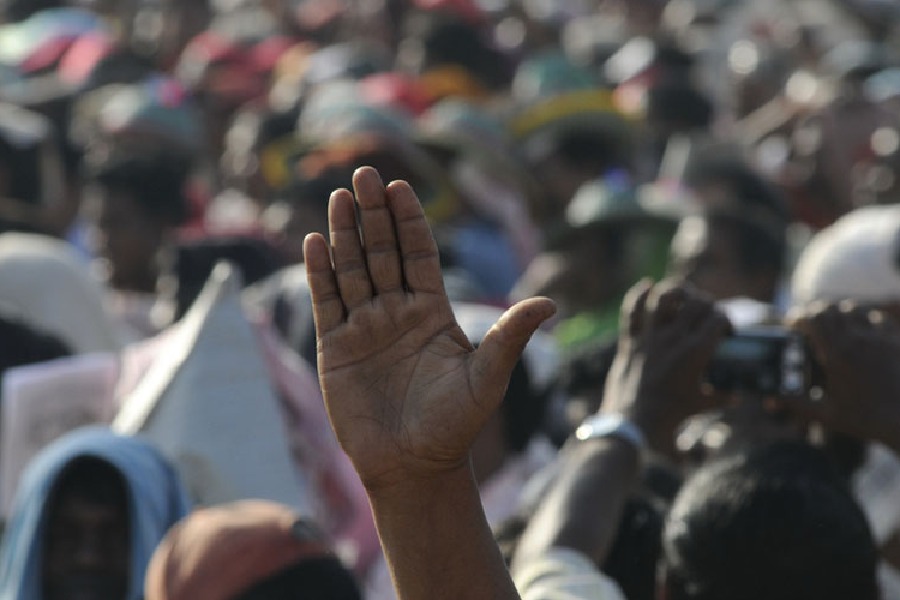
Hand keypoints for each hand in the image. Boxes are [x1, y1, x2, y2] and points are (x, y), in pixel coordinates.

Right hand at [304, 167, 555, 492]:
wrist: (414, 467)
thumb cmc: (455, 426)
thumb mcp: (488, 377)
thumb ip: (511, 336)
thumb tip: (551, 303)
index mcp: (432, 312)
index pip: (419, 254)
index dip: (410, 220)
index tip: (400, 187)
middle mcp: (397, 312)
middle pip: (382, 252)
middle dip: (374, 214)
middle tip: (364, 174)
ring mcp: (365, 327)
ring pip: (353, 269)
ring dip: (345, 233)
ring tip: (339, 196)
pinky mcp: (336, 348)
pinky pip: (327, 301)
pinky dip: (320, 272)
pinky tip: (316, 242)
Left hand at [602, 280, 730, 454]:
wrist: (634, 422)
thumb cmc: (671, 415)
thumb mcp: (702, 405)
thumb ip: (722, 397)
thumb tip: (736, 396)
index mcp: (696, 352)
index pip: (718, 318)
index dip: (725, 318)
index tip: (725, 327)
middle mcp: (674, 339)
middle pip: (696, 303)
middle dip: (706, 302)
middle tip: (706, 312)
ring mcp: (650, 338)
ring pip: (663, 298)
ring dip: (676, 291)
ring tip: (682, 295)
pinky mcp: (630, 341)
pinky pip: (631, 311)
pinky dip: (638, 294)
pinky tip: (647, 285)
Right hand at [788, 303, 899, 450]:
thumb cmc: (866, 420)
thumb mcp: (825, 414)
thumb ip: (795, 404)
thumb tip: (769, 401)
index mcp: (837, 354)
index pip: (812, 318)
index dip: (797, 317)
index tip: (791, 325)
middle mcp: (858, 340)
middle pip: (830, 308)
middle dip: (815, 313)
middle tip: (809, 325)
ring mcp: (880, 339)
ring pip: (855, 309)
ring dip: (840, 313)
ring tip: (834, 326)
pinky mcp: (896, 342)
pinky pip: (879, 318)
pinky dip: (867, 320)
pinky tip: (862, 332)